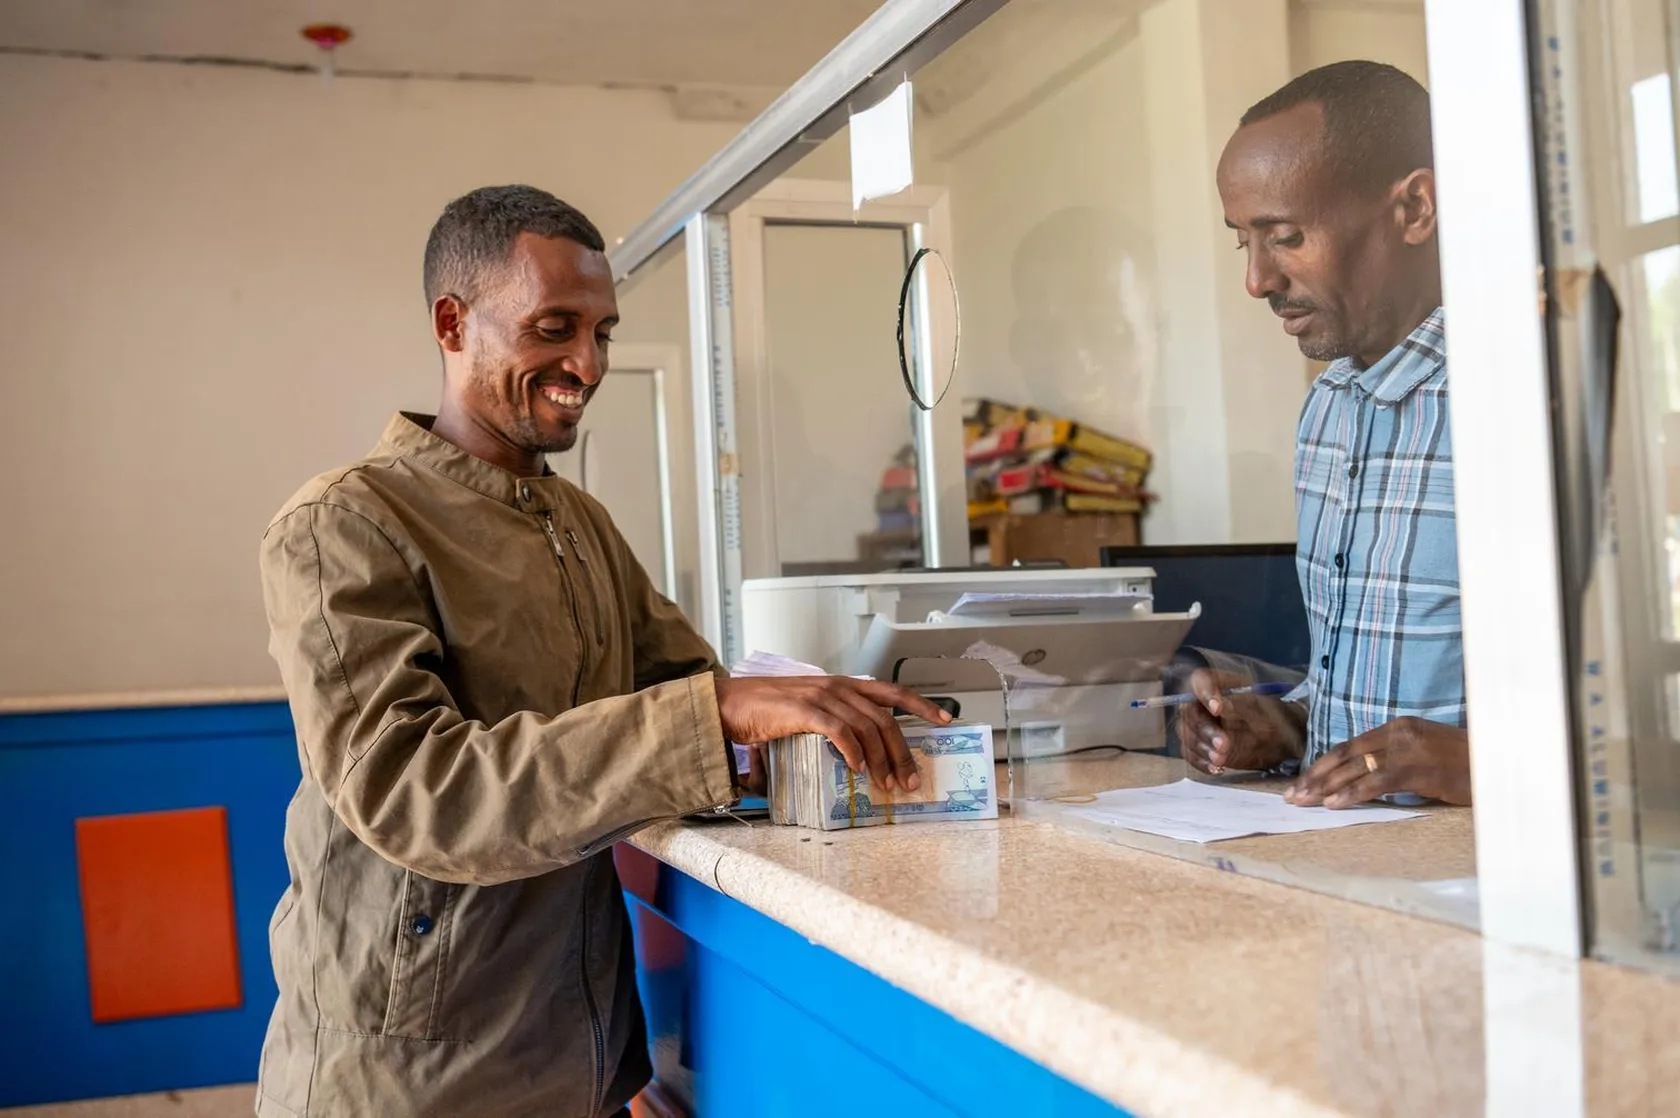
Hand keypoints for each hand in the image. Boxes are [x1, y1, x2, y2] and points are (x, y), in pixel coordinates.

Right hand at [714, 676, 953, 792]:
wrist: (729, 703)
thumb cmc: (764, 711)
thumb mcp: (808, 712)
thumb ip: (833, 727)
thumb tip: (854, 758)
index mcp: (842, 685)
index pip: (892, 691)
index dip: (921, 704)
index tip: (944, 719)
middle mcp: (837, 686)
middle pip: (885, 718)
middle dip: (903, 752)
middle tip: (909, 780)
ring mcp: (820, 696)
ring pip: (867, 727)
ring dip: (882, 760)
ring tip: (886, 785)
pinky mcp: (802, 710)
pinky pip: (838, 730)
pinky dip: (852, 751)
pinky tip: (857, 769)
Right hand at [1176, 669, 1304, 773]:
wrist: (1273, 737)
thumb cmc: (1266, 713)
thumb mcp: (1259, 704)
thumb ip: (1239, 704)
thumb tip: (1220, 706)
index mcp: (1216, 683)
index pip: (1199, 681)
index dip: (1204, 694)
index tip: (1217, 709)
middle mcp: (1199, 702)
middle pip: (1190, 713)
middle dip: (1206, 731)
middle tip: (1223, 744)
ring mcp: (1195, 725)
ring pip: (1188, 736)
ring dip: (1204, 749)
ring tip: (1221, 760)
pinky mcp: (1197, 746)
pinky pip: (1190, 755)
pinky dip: (1202, 763)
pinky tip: (1216, 769)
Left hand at [1284, 717, 1470, 807]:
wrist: (1500, 762)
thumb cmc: (1464, 765)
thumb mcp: (1424, 755)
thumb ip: (1394, 761)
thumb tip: (1363, 779)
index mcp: (1397, 727)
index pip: (1349, 747)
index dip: (1323, 765)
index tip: (1302, 781)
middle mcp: (1398, 734)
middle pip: (1345, 755)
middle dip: (1315, 776)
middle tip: (1291, 795)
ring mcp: (1407, 750)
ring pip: (1355, 769)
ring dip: (1325, 787)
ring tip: (1303, 801)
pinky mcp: (1418, 769)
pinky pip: (1377, 783)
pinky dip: (1352, 794)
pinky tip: (1334, 804)